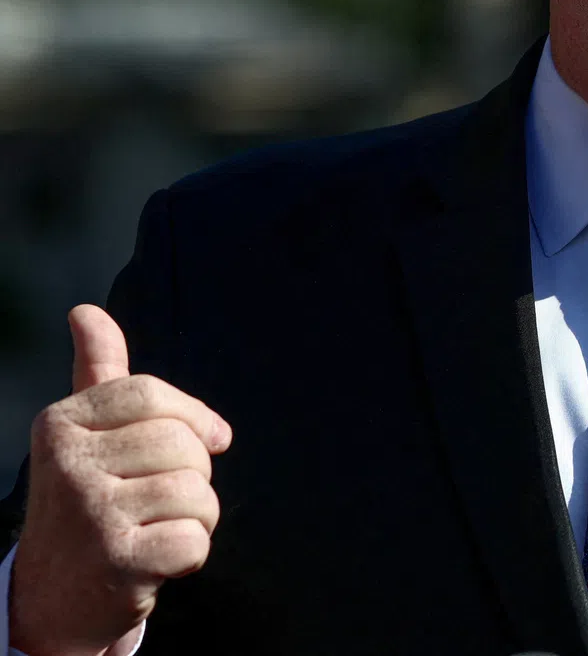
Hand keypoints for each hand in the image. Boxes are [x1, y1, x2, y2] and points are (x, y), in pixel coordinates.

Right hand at [9, 305, 231, 655]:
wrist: (51, 600)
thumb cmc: (85, 500)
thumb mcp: (84, 433)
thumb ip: (96, 371)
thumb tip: (85, 311)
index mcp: (61, 424)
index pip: (153, 396)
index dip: (194, 417)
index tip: (210, 438)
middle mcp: (68, 465)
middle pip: (183, 443)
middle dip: (194, 473)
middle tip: (157, 500)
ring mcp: (90, 512)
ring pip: (197, 490)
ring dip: (195, 516)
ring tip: (155, 529)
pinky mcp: (116, 561)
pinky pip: (196, 538)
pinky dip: (192, 554)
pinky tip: (157, 561)